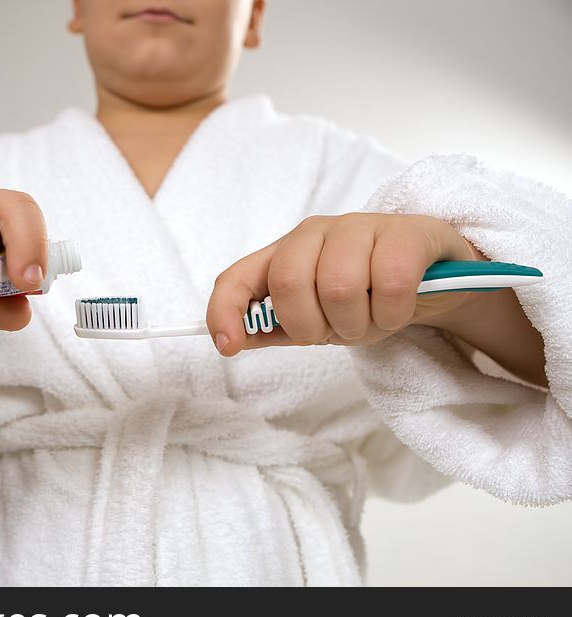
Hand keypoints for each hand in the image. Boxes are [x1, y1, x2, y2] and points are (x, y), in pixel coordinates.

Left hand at [206, 212, 482, 354]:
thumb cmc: (367, 296)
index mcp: (284, 254)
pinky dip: (393, 313)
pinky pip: (391, 282)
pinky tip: (399, 310)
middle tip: (336, 333)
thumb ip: (274, 325)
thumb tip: (230, 339)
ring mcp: (361, 226)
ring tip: (371, 321)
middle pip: (289, 283)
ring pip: (338, 285)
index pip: (237, 277)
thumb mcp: (315, 317)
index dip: (225, 312)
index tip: (229, 347)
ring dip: (358, 323)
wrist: (436, 281)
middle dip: (311, 326)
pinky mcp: (407, 232)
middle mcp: (315, 233)